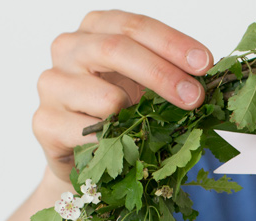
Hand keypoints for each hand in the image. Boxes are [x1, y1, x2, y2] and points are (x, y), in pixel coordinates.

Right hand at [33, 10, 213, 181]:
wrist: (87, 159)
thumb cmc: (122, 115)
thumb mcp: (148, 87)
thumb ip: (172, 75)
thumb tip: (210, 79)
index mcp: (96, 29)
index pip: (134, 26)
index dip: (172, 43)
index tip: (204, 63)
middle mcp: (68, 48)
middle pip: (116, 50)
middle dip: (162, 74)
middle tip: (194, 97)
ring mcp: (52, 84)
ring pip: (107, 98)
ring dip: (138, 118)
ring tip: (146, 132)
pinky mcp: (45, 122)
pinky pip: (92, 134)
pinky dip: (116, 144)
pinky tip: (122, 148)